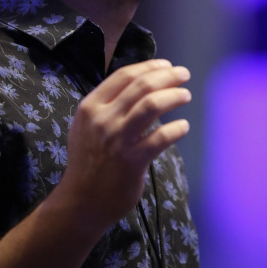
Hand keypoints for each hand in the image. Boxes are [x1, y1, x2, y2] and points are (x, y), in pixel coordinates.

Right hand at [58, 59, 191, 232]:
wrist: (80, 202)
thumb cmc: (88, 161)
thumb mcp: (86, 126)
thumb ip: (107, 106)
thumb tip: (139, 84)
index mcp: (90, 107)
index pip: (124, 75)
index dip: (149, 67)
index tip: (166, 65)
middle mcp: (103, 119)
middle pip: (141, 85)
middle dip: (167, 76)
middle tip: (184, 74)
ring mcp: (117, 140)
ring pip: (151, 105)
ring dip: (174, 95)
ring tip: (186, 95)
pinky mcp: (132, 161)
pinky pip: (161, 137)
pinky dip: (176, 129)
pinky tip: (183, 126)